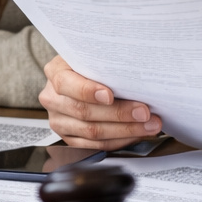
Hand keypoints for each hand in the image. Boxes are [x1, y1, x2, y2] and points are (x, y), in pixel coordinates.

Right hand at [40, 55, 160, 149]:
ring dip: (125, 130)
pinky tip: (137, 134)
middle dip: (119, 113)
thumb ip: (105, 65)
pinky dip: (119, 140)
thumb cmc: (91, 65)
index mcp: (55, 72)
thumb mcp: (92, 57)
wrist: (81, 78)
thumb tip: (135, 77)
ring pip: (91, 132)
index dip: (88, 91)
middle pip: (83, 111)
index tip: (110, 96)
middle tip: (144, 112)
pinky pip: (95, 145)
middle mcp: (52, 98)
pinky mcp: (68, 138)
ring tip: (149, 125)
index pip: (66, 83)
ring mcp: (58, 120)